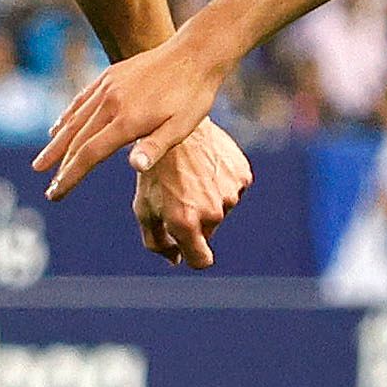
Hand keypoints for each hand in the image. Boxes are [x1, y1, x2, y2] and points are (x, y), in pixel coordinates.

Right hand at [36, 38, 222, 200]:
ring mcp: (108, 87)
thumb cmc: (193, 96)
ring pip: (74, 120)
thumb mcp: (182, 126)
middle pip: (76, 140)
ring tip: (41, 164)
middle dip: (60, 166)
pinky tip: (57, 128)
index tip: (55, 193)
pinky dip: (67, 117)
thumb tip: (134, 167)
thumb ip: (155, 146)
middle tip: (48, 189)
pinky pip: (81, 100)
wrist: (195, 53)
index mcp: (127, 120)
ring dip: (56, 144)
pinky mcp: (110, 76)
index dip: (70, 176)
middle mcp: (111, 102)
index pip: (89, 154)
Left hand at [132, 119, 252, 269]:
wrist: (173, 126)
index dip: (193, 256)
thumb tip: (175, 260)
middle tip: (180, 193)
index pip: (201, 260)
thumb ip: (156, 242)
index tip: (187, 247)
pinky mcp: (241, 175)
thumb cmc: (154, 171)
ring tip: (192, 176)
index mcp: (185, 222)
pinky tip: (206, 166)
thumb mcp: (144, 206)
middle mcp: (212, 211)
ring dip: (209, 200)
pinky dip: (222, 183)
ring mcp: (230, 193)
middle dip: (195, 220)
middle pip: (209, 232)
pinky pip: (234, 190)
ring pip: (222, 209)